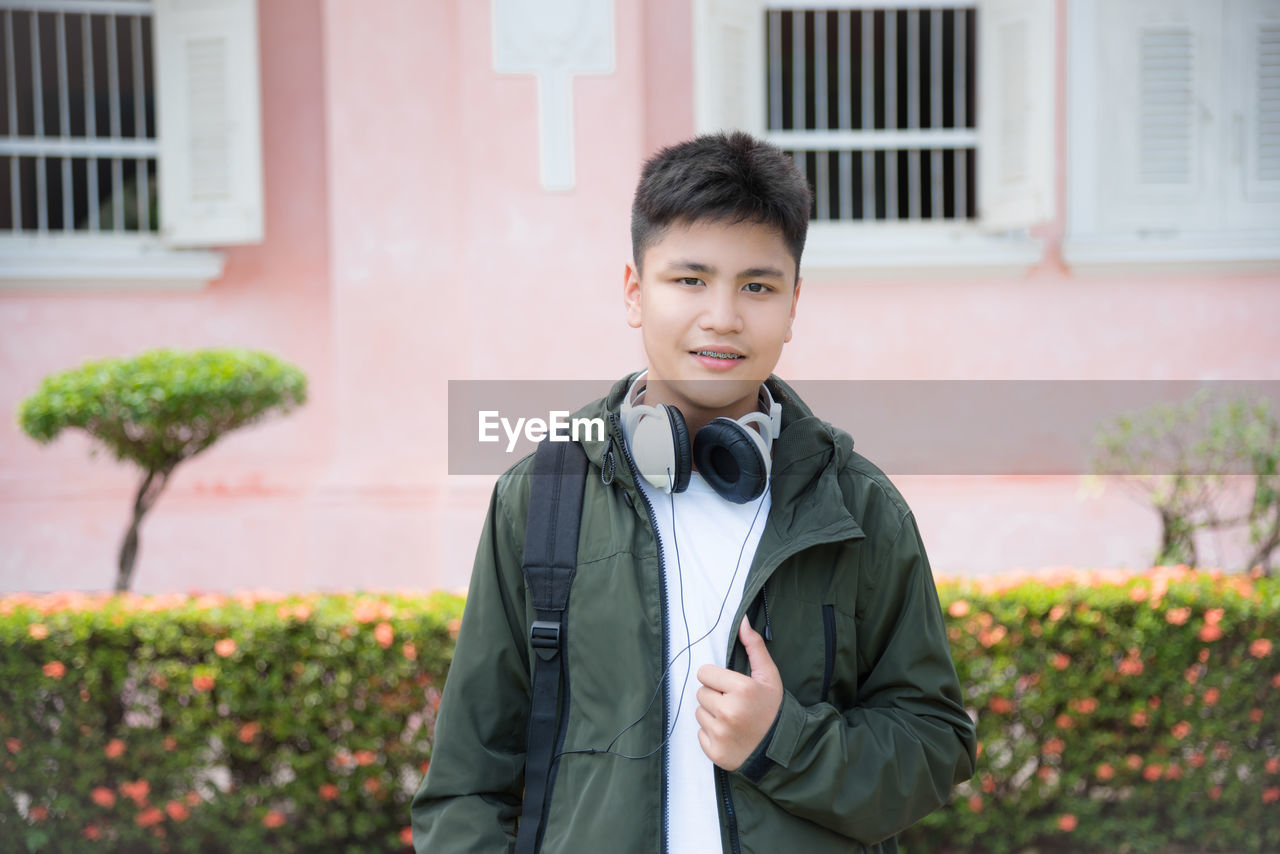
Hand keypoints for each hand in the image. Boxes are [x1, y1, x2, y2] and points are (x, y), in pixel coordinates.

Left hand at [695, 616, 783, 770]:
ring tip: (733, 719)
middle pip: (701, 693)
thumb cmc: (773, 708)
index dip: (717, 679)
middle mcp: (728, 711)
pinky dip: (712, 734)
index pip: (705, 673)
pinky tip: (729, 734)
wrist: (782, 748)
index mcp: (741, 689)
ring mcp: (720, 733)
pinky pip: (700, 733)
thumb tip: (741, 621)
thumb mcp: (769, 676)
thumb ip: (754, 646)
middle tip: (735, 704)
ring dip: (712, 714)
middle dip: (715, 696)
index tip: (731, 686)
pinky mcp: (715, 751)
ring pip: (699, 712)